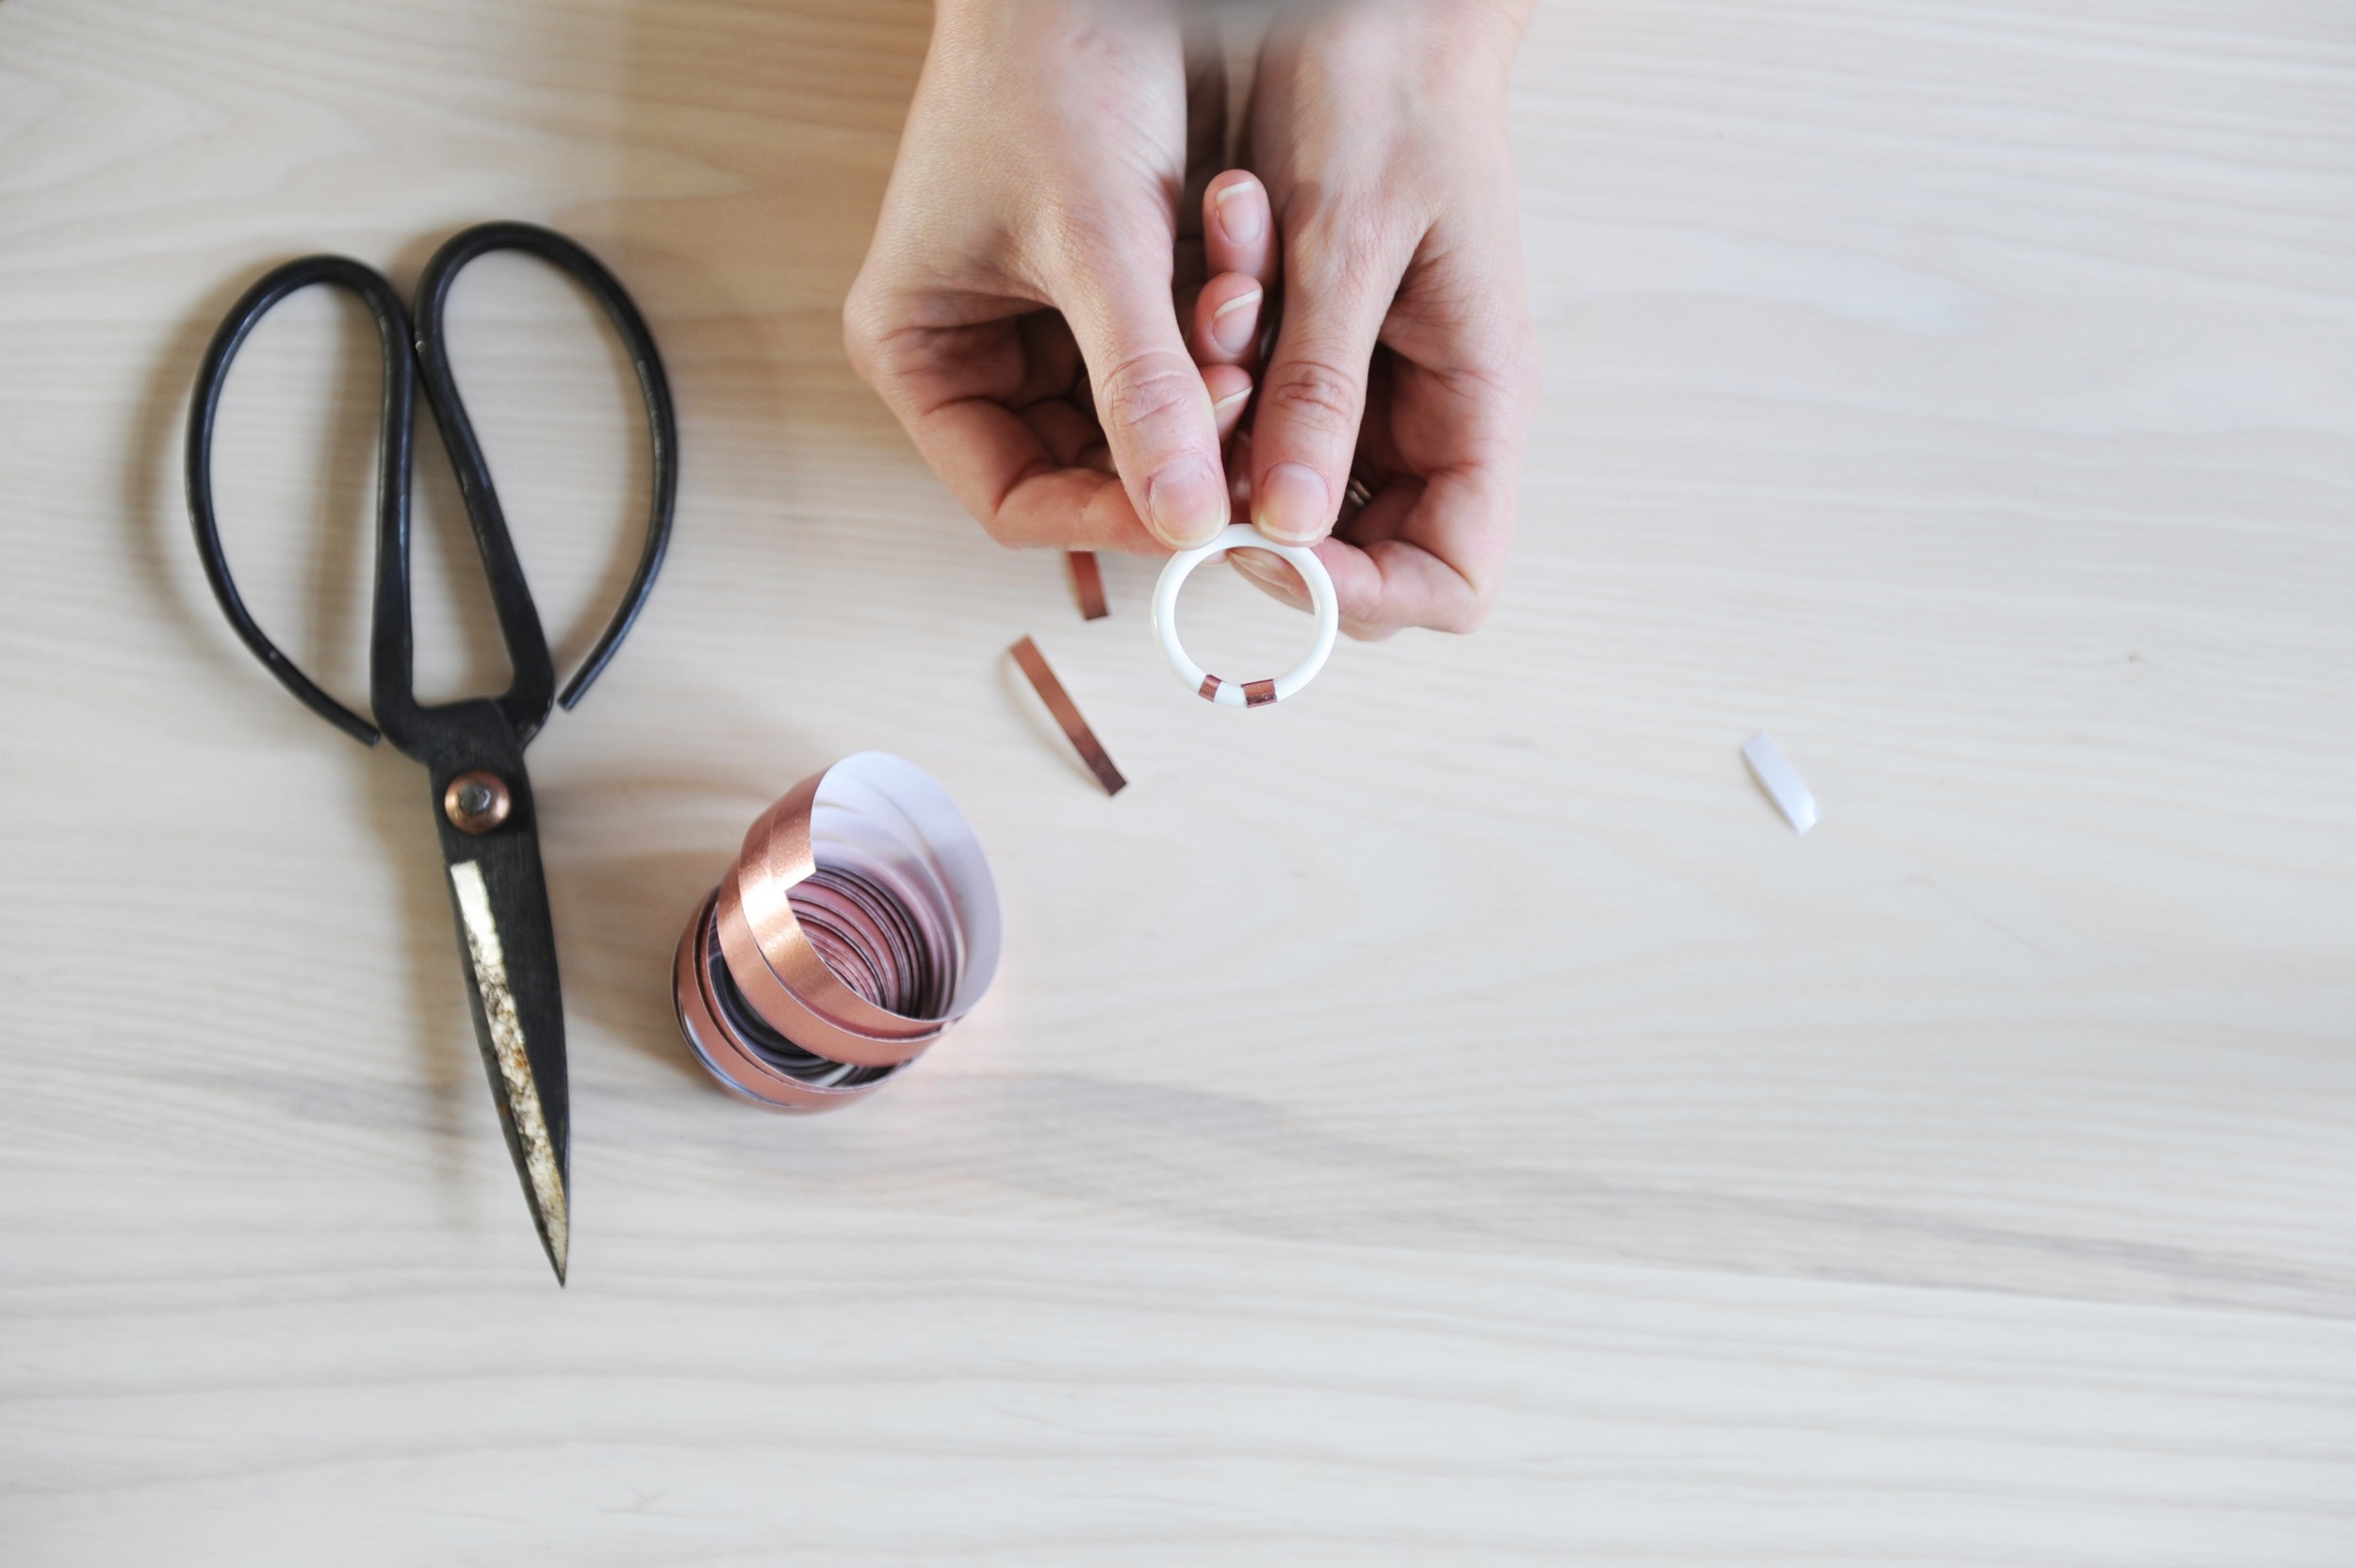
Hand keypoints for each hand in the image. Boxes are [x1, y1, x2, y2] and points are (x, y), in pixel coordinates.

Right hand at [844, 0, 1250, 552]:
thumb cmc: (1051, 64)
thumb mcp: (1095, 238)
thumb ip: (1141, 386)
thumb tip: (1185, 521)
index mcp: (919, 352)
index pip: (1013, 497)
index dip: (1103, 520)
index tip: (1193, 514)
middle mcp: (980, 352)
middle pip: (1089, 469)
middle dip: (1173, 448)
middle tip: (1244, 416)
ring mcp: (1054, 326)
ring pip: (1149, 420)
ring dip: (1210, 389)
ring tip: (1243, 318)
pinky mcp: (1121, 293)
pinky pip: (1183, 358)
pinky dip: (1222, 337)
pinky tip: (1247, 286)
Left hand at [1233, 0, 1540, 636]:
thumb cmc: (1387, 85)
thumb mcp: (1347, 236)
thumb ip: (1322, 389)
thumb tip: (1291, 531)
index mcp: (1477, 400)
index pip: (1448, 580)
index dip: (1359, 594)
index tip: (1267, 542)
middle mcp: (1430, 413)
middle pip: (1358, 555)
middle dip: (1268, 512)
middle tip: (1205, 436)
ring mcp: (1374, 388)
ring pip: (1290, 490)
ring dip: (1231, 434)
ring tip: (1214, 316)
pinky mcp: (1316, 353)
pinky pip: (1256, 417)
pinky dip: (1217, 380)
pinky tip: (1207, 295)